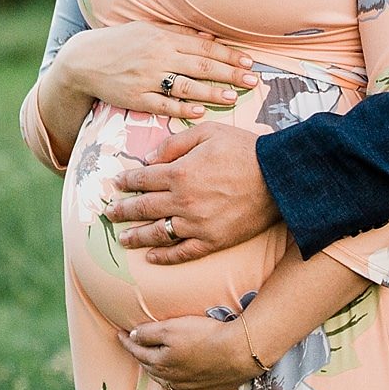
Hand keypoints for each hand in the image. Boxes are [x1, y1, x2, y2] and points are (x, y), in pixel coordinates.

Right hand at [53, 23, 258, 120]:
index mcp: (163, 38)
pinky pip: (163, 105)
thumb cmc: (119, 43)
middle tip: (252, 80)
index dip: (228, 54)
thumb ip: (178, 34)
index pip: (203, 46)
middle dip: (230, 73)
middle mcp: (158, 56)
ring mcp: (147, 78)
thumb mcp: (148, 30)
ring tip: (232, 97)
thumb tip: (208, 35)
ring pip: (186, 87)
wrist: (84, 60)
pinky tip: (199, 111)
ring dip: (211, 92)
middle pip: (201, 65)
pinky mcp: (136, 98)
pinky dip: (182, 109)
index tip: (248, 61)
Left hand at [107, 122, 279, 263]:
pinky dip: (165, 257)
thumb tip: (148, 158)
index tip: (116, 184)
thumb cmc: (244, 149)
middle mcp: (183, 201)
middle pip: (144, 207)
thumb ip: (175, 143)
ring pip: (158, 233)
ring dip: (137, 236)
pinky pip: (182, 253)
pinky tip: (152, 257)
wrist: (279, 178)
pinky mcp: (212, 241)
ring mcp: (197, 224)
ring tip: (123, 238)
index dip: (127, 182)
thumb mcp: (207, 132)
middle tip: (109, 213)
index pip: (143, 179)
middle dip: (123, 210)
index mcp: (180, 172)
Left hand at [118, 316, 257, 389]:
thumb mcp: (172, 328)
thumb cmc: (205, 336)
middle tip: (134, 346)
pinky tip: (174, 387)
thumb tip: (132, 336)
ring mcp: (189, 387)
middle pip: (150, 367)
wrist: (238, 352)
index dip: (127, 341)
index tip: (119, 334)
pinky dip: (175, 389)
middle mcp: (172, 378)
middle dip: (140, 356)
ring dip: (156, 372)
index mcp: (161, 362)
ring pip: (165, 382)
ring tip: (151, 363)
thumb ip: (149, 333)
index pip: (137, 351)